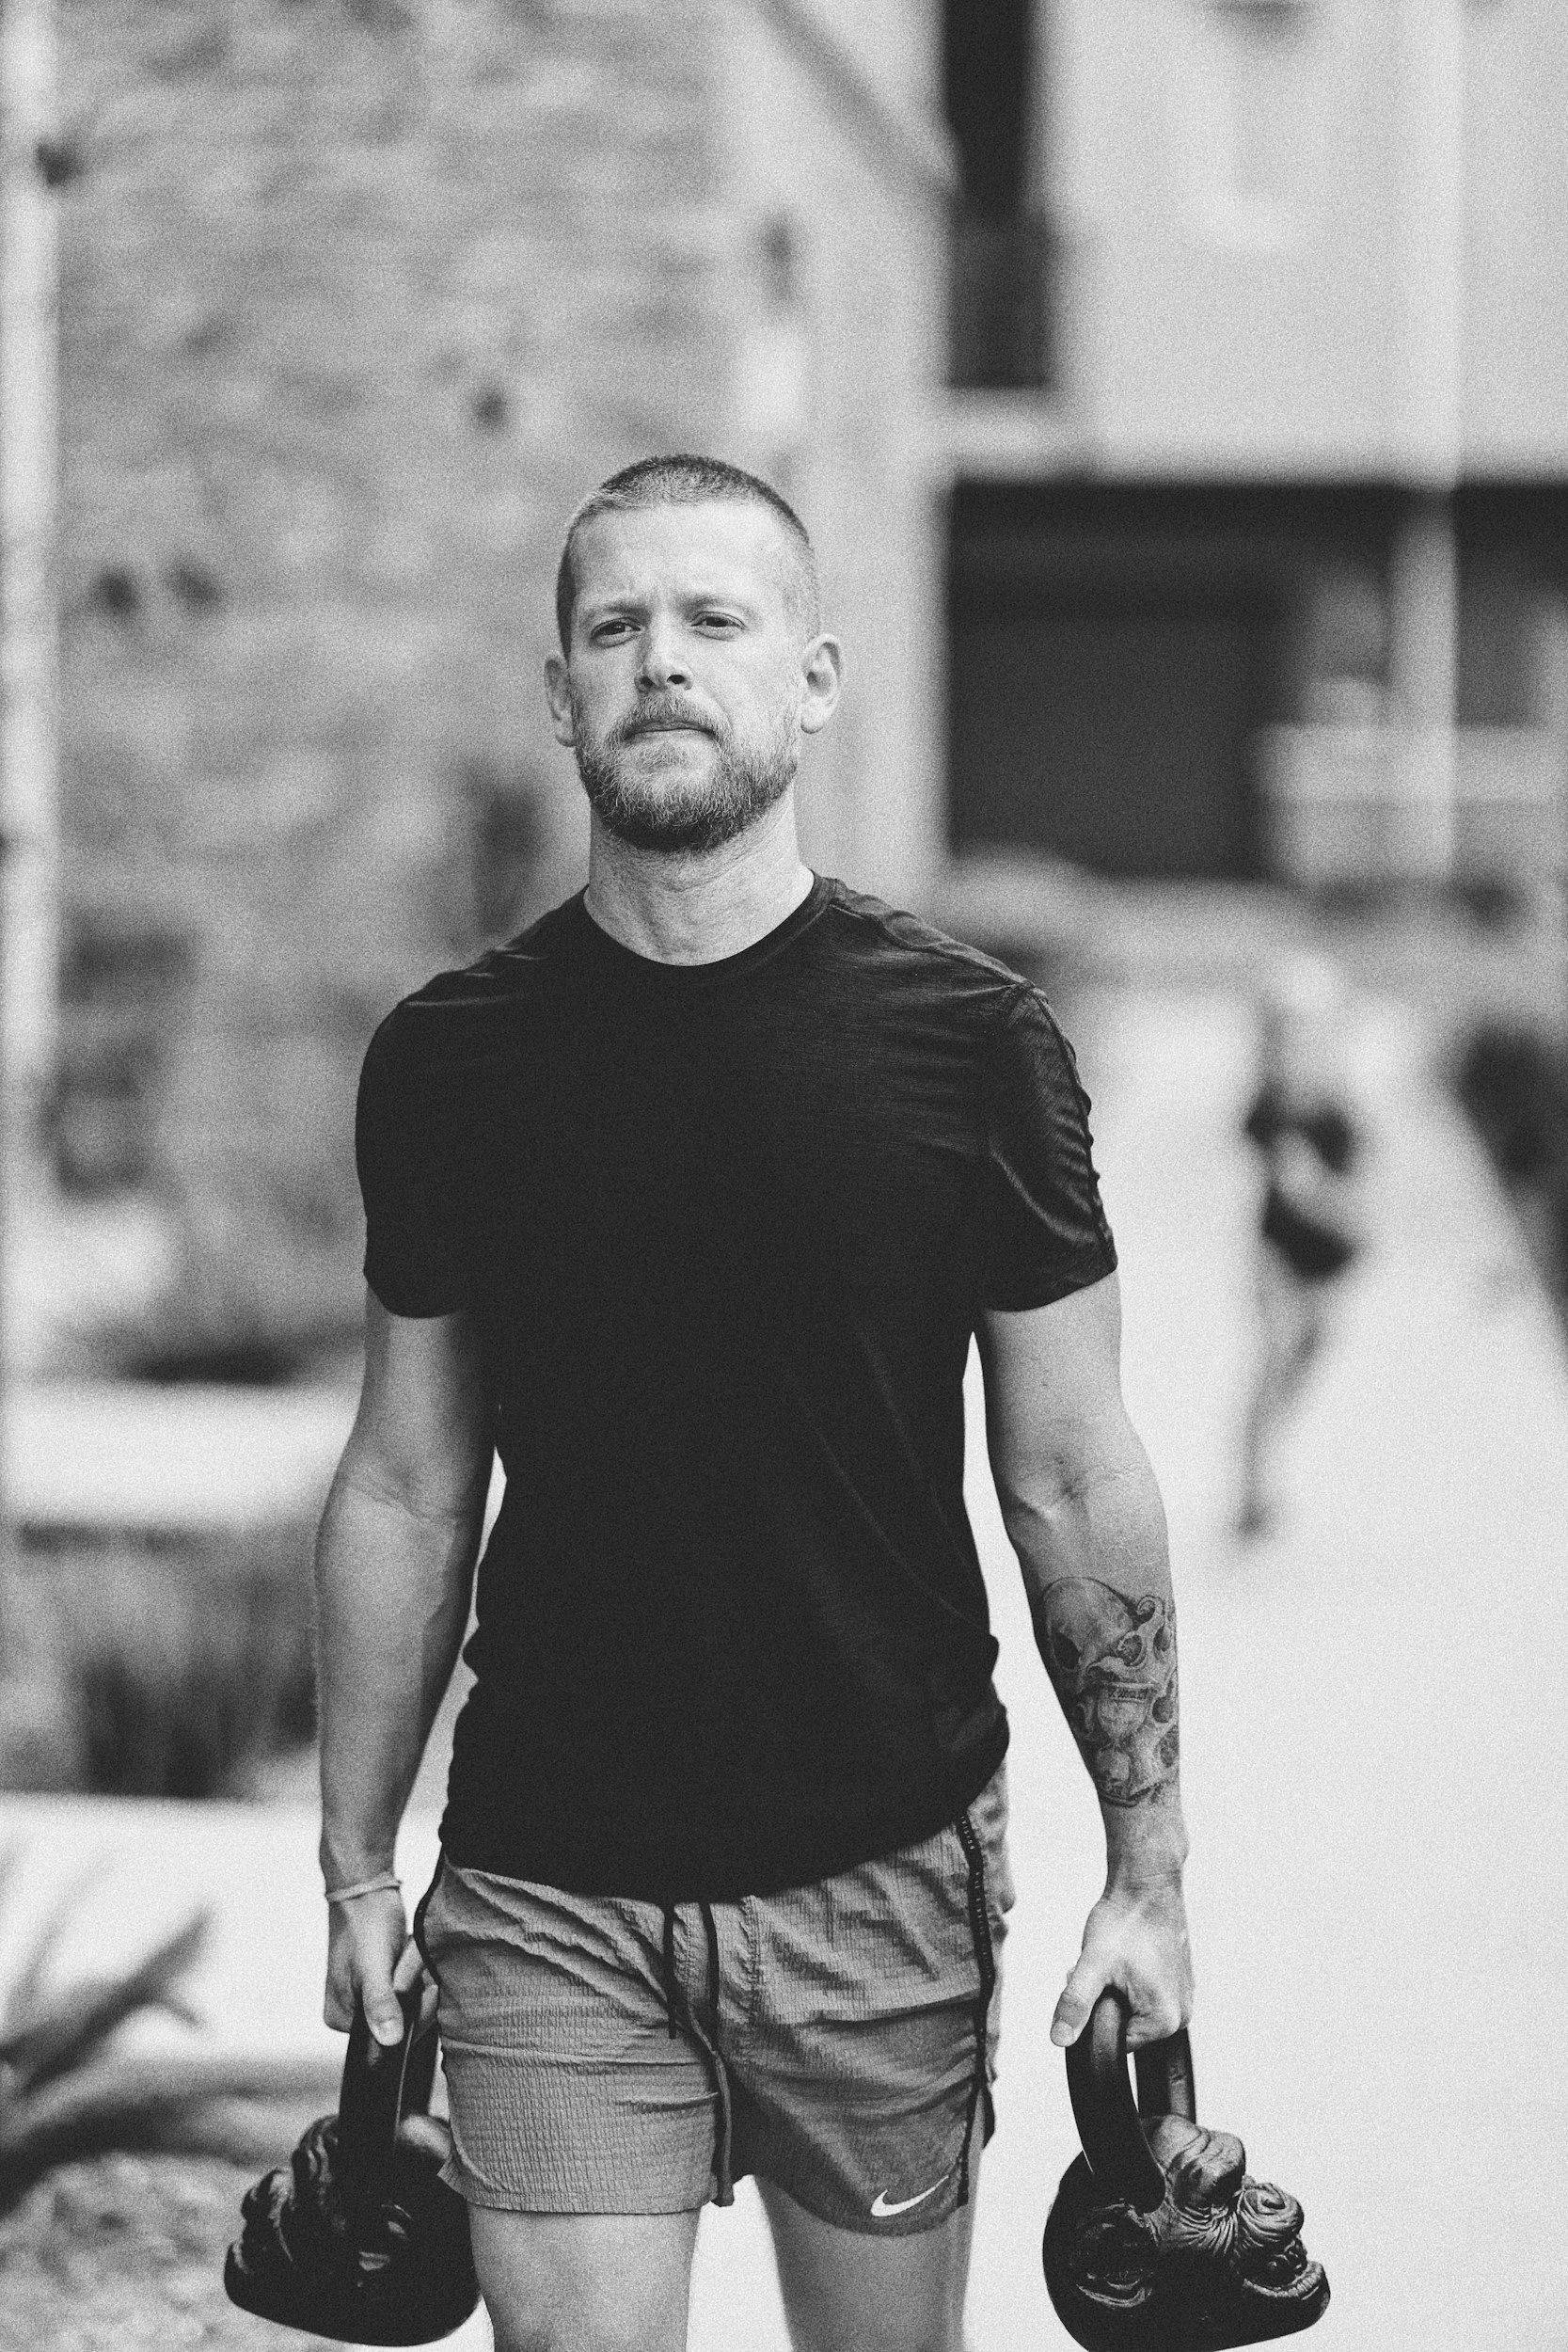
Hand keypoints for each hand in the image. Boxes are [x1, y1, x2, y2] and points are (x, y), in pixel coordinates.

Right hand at [324, 1889, 437, 2045]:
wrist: (367, 1891)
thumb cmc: (363, 1923)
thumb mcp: (373, 1967)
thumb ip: (380, 2004)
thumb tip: (389, 2040)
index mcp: (341, 2017)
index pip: (386, 2039)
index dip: (413, 2018)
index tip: (427, 1991)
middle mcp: (352, 2011)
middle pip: (400, 2022)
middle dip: (416, 1995)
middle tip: (415, 1966)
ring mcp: (367, 1997)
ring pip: (408, 2004)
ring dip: (418, 1982)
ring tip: (411, 1956)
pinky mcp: (382, 1982)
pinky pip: (408, 1989)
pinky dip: (415, 1974)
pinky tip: (411, 1956)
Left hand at [1050, 1878, 1193, 2048]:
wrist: (1146, 1885)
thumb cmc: (1127, 1921)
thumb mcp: (1092, 1965)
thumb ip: (1074, 2005)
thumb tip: (1060, 2039)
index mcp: (1165, 2021)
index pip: (1116, 2041)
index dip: (1095, 2012)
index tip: (1097, 1982)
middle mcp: (1181, 2015)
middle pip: (1125, 2025)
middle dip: (1105, 2000)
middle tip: (1102, 1968)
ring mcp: (1181, 1997)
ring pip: (1132, 2008)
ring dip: (1116, 1988)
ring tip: (1114, 1959)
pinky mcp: (1177, 1982)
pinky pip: (1144, 1993)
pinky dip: (1130, 1979)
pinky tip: (1126, 1956)